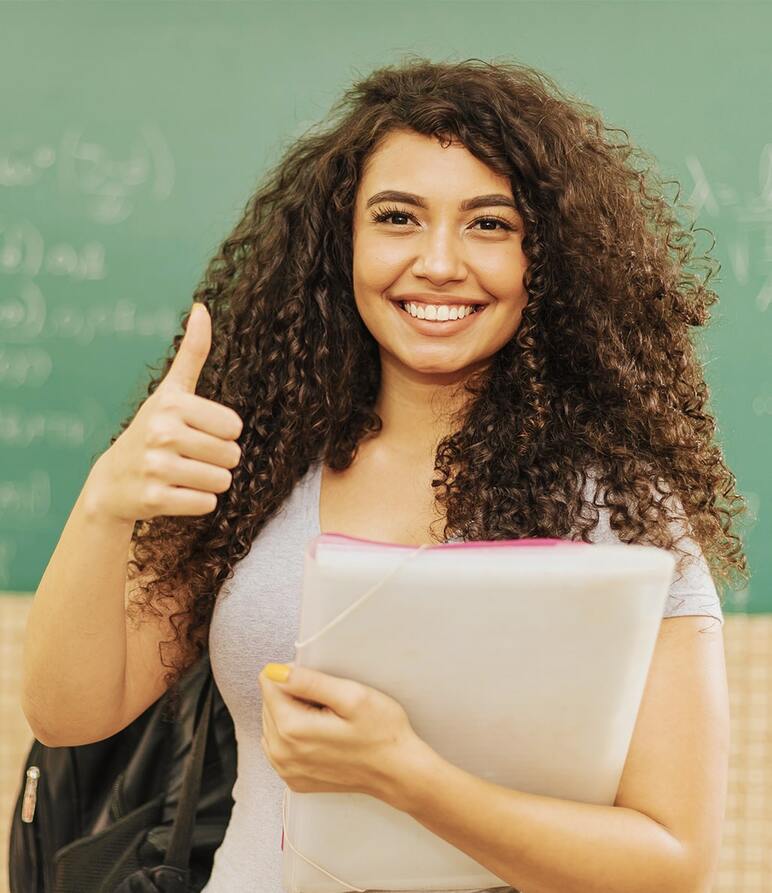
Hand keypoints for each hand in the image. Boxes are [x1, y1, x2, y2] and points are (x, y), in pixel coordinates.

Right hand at [88, 302, 243, 522]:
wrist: (112, 481)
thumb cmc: (151, 431)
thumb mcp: (170, 392)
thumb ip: (192, 353)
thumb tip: (203, 307)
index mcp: (173, 404)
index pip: (234, 426)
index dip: (222, 433)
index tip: (196, 432)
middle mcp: (163, 433)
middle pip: (232, 455)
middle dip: (218, 460)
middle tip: (190, 457)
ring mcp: (157, 468)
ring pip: (222, 481)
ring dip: (209, 482)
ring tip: (184, 474)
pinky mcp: (155, 498)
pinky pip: (207, 504)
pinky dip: (197, 502)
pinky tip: (176, 492)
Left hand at [259, 663, 421, 804]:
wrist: (398, 771)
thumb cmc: (381, 732)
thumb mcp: (352, 696)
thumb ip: (309, 681)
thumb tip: (274, 672)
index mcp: (293, 729)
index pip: (270, 683)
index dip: (297, 675)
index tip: (323, 685)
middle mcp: (282, 753)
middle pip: (269, 703)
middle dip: (294, 695)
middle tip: (330, 702)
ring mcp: (286, 770)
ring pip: (272, 723)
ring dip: (294, 714)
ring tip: (328, 718)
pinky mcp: (294, 779)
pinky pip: (280, 744)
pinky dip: (295, 734)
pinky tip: (321, 735)